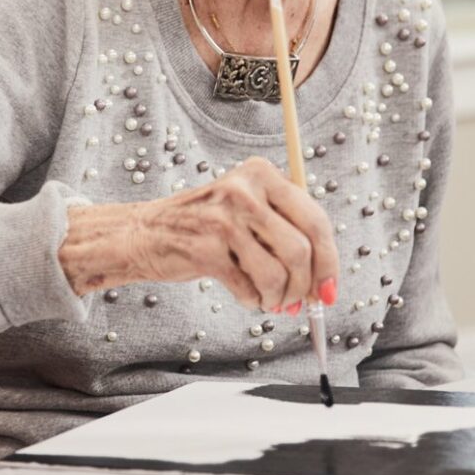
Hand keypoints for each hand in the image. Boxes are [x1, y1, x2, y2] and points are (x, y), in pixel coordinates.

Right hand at [60, 156, 338, 311]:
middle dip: (307, 285)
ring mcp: (223, 218)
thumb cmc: (204, 225)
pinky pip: (250, 289)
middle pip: (302, 249)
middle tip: (300, 302)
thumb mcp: (247, 207)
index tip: (329, 288)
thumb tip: (326, 281)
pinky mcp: (206, 248)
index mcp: (260, 173)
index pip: (316, 219)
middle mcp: (244, 189)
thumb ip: (287, 231)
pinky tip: (244, 294)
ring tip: (267, 298)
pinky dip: (253, 301)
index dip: (329, 260)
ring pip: (279, 274)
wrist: (144, 232)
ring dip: (279, 297)